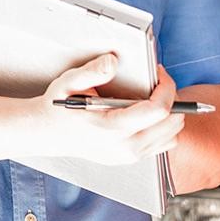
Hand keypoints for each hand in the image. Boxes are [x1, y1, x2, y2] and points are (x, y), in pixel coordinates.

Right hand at [38, 55, 183, 164]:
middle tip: (158, 82)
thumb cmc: (59, 107)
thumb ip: (93, 71)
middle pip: (172, 125)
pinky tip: (148, 114)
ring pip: (171, 137)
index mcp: (113, 127)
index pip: (159, 111)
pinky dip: (163, 129)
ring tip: (155, 97)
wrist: (47, 133)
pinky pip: (161, 145)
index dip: (167, 88)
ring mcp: (128, 156)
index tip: (160, 74)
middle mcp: (125, 146)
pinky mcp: (129, 159)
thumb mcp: (70, 82)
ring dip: (170, 116)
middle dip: (172, 99)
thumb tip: (113, 61)